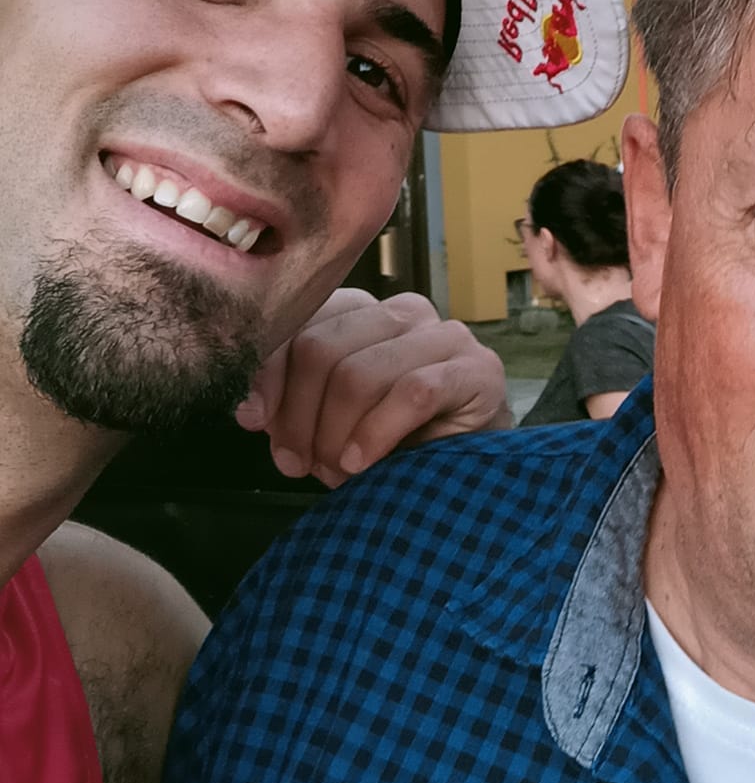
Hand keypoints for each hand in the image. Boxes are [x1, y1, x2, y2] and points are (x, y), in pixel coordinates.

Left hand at [235, 289, 512, 485]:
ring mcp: (445, 335)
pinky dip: (376, 433)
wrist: (472, 470)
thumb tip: (247, 410)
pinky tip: (361, 463)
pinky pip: (412, 393)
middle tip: (299, 463)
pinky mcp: (478, 369)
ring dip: (335, 434)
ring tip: (334, 471)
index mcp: (361, 311)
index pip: (299, 323)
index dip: (268, 375)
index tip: (254, 422)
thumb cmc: (393, 442)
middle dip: (300, 416)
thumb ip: (289, 405)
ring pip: (360, 373)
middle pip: (321, 348)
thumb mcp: (328, 419)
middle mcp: (402, 311)